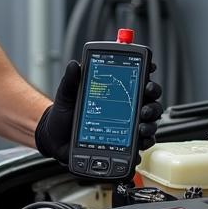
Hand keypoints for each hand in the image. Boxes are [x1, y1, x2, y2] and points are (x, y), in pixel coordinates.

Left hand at [34, 60, 163, 165]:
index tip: (149, 68)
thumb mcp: (67, 95)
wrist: (55, 138)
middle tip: (145, 103)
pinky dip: (144, 143)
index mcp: (115, 93)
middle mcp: (125, 108)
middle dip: (152, 100)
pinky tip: (139, 142)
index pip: (137, 80)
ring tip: (141, 125)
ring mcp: (126, 126)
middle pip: (150, 101)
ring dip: (150, 123)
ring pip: (149, 122)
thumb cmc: (64, 115)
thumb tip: (74, 65)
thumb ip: (71, 80)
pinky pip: (141, 143)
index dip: (147, 72)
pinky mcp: (124, 144)